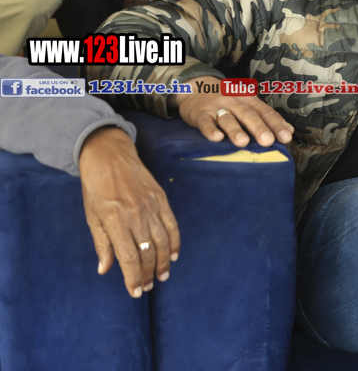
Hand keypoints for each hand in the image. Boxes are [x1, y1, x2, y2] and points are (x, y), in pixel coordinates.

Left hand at [79, 126, 179, 298]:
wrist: (110, 156)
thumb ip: (101, 243)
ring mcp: (151, 206)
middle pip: (147, 252)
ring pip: (162, 241)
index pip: (129, 257)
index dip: (133, 277)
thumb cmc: (96, 187)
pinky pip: (172, 225)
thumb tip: (105, 269)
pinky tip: (173, 255)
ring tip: (162, 276)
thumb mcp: (92, 216)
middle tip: (148, 287)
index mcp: (115, 220)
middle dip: (147, 274)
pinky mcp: (161, 199)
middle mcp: (136, 215)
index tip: (135, 292)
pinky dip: (175, 242)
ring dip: (163, 262)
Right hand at [173, 75, 292, 147]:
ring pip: (227, 118)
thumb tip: (289, 131)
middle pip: (248, 115)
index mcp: (249, 99)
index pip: (265, 112)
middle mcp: (234, 102)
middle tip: (267, 141)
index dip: (276, 124)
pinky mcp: (199, 114)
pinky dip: (210, 130)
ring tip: (243, 142)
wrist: (195, 86)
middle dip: (259, 128)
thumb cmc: (227, 100)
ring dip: (235, 130)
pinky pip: (205, 122)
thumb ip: (267, 116)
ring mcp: (216, 107)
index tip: (286, 137)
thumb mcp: (248, 103)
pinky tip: (216, 138)